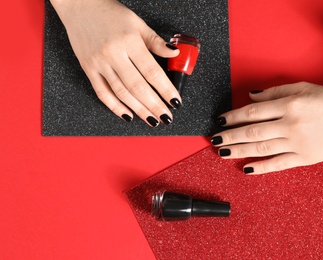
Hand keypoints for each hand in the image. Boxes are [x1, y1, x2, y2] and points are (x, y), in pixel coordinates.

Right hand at [50, 0, 180, 125]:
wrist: (79, 5)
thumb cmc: (110, 13)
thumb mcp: (137, 23)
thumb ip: (155, 42)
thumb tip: (174, 54)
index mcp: (129, 42)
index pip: (152, 72)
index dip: (165, 89)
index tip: (175, 101)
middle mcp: (114, 54)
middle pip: (138, 87)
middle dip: (155, 105)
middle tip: (166, 117)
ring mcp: (99, 63)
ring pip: (121, 93)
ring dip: (139, 110)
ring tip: (152, 120)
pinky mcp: (88, 69)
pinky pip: (102, 92)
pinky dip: (115, 106)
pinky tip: (128, 115)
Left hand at [211, 80, 322, 173]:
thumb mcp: (301, 88)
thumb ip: (274, 92)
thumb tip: (250, 97)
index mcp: (289, 105)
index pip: (253, 112)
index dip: (233, 117)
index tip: (221, 121)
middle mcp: (290, 125)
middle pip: (252, 132)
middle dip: (230, 136)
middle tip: (214, 139)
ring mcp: (297, 143)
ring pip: (261, 148)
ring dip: (239, 151)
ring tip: (222, 152)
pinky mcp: (304, 157)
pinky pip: (279, 164)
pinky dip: (262, 167)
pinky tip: (246, 169)